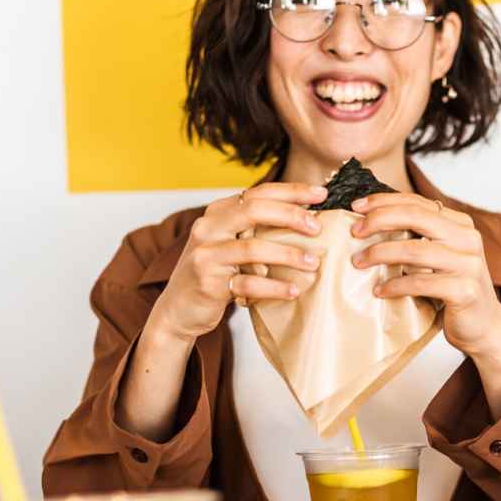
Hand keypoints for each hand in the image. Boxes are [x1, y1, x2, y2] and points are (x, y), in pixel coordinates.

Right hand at [149, 183, 326, 344]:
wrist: (179, 309)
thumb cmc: (215, 274)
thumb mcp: (231, 244)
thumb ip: (256, 229)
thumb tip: (306, 218)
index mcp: (217, 213)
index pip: (257, 192)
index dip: (291, 191)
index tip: (322, 194)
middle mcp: (208, 228)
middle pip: (254, 211)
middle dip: (290, 216)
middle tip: (317, 227)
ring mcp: (206, 255)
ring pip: (252, 248)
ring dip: (288, 255)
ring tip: (313, 263)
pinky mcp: (208, 283)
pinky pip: (247, 282)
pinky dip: (273, 287)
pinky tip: (294, 291)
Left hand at [349, 193, 500, 377]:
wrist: (484, 326)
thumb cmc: (453, 289)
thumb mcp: (439, 257)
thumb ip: (418, 238)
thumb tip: (370, 222)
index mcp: (460, 224)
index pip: (418, 203)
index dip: (385, 201)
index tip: (356, 207)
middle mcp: (468, 238)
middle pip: (416, 217)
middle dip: (380, 220)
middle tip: (354, 231)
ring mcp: (469, 264)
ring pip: (416, 250)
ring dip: (380, 254)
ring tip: (358, 262)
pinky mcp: (466, 290)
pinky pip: (421, 282)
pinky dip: (395, 285)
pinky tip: (379, 290)